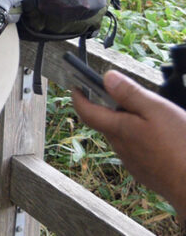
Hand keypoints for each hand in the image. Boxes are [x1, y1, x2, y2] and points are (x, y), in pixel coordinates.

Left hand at [73, 70, 185, 216]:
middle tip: (132, 100)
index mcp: (119, 129)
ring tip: (156, 121)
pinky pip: (137, 152)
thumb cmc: (180, 148)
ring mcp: (133, 163)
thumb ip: (130, 94)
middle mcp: (121, 147)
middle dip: (114, 109)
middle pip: (107, 123)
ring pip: (124, 138)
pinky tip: (163, 141)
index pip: (87, 112)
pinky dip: (143, 141)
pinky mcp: (146, 173)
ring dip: (131, 126)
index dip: (78, 98)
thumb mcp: (157, 111)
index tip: (77, 88)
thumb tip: (107, 78)